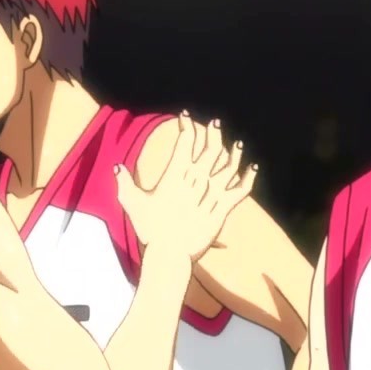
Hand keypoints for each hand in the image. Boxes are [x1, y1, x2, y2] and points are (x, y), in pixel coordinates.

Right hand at [115, 112, 256, 261]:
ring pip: (229, 165)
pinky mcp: (223, 208)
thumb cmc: (149, 228)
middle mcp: (196, 180)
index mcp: (175, 175)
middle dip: (212, 133)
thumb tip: (117, 166)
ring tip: (236, 143)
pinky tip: (253, 168)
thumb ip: (124, 182)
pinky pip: (241, 189)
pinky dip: (249, 177)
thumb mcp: (132, 203)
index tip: (185, 117)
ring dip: (234, 151)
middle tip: (214, 123)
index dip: (186, 127)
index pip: (185, 143)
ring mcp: (212, 194)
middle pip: (210, 149)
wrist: (170, 252)